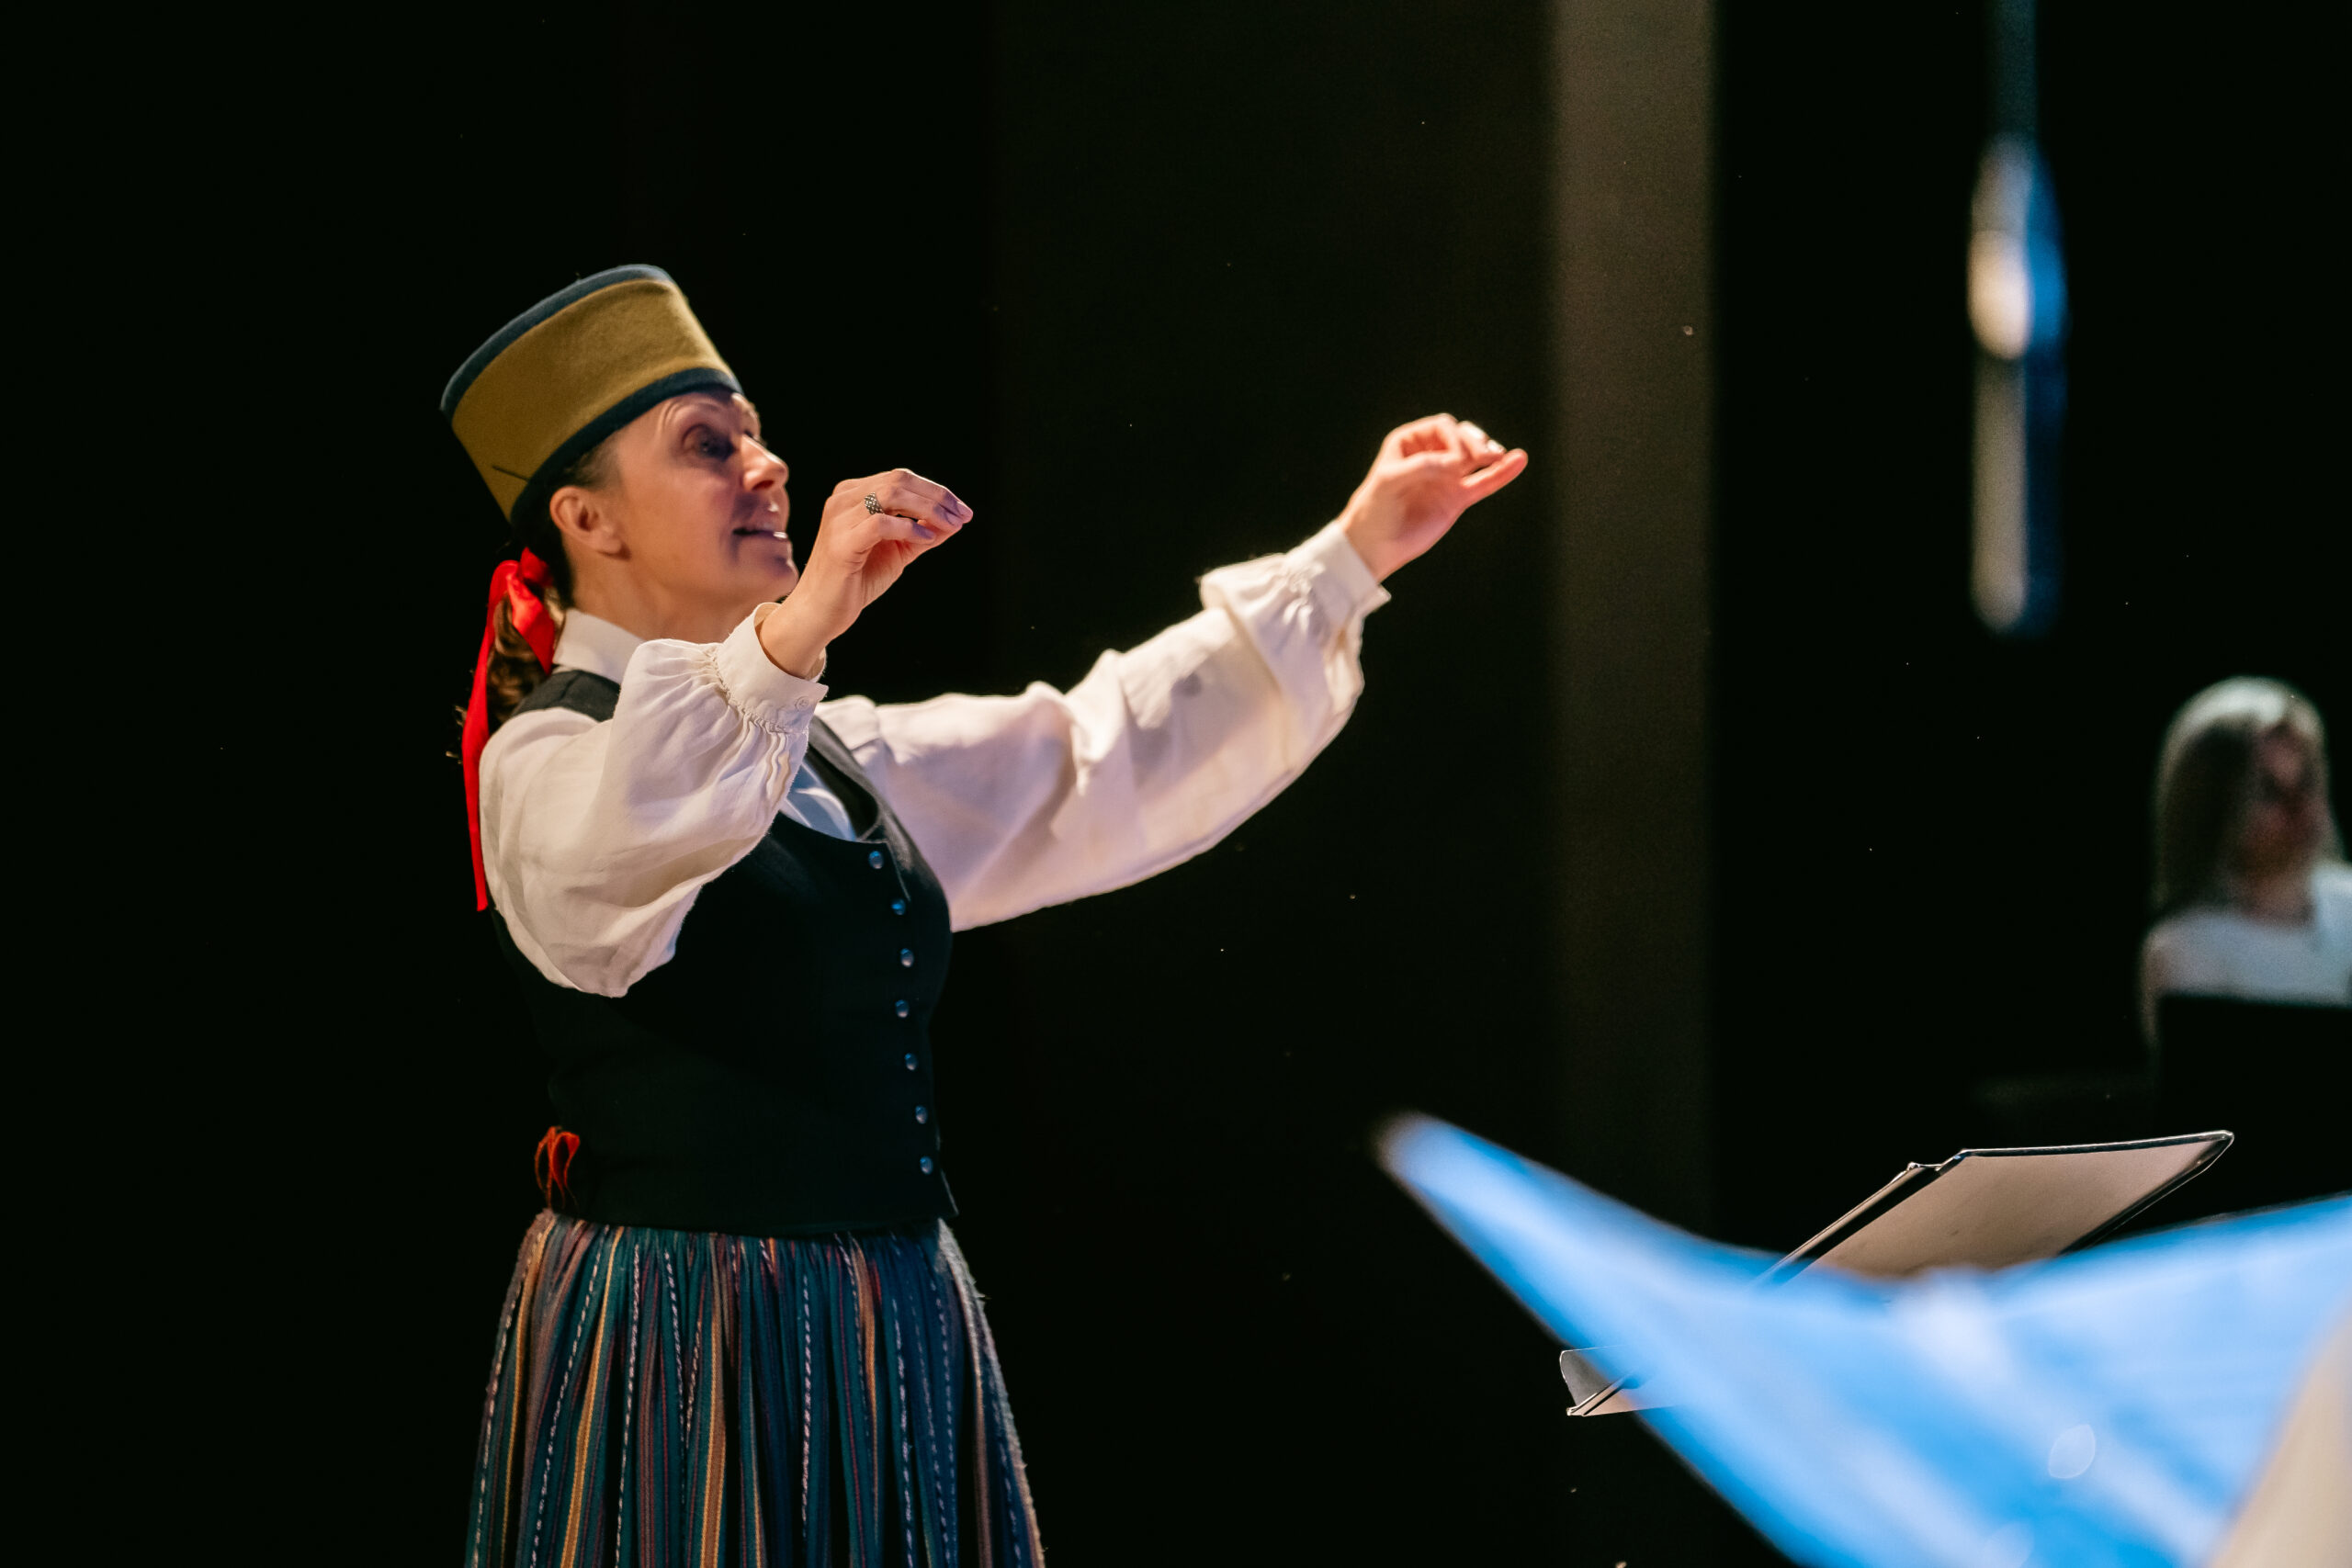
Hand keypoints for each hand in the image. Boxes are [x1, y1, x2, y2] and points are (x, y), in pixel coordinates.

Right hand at [760, 469, 969, 676]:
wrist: (822, 611)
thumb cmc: (858, 580)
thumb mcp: (898, 551)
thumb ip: (923, 533)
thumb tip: (956, 521)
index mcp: (854, 494)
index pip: (901, 478)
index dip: (936, 491)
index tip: (963, 511)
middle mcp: (844, 498)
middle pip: (898, 480)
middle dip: (937, 497)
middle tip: (962, 516)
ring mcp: (839, 517)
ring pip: (890, 494)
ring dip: (927, 509)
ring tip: (949, 526)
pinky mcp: (840, 542)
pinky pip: (879, 523)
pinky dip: (908, 528)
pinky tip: (926, 540)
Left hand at [1335, 414, 1527, 581]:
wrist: (1376, 545)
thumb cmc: (1375, 510)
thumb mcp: (1389, 482)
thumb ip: (1421, 467)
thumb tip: (1457, 462)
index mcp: (1409, 443)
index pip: (1442, 427)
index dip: (1453, 439)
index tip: (1454, 463)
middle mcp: (1431, 455)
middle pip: (1462, 437)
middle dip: (1475, 443)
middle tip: (1483, 456)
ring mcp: (1446, 477)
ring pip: (1475, 457)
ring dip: (1490, 453)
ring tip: (1501, 456)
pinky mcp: (1457, 498)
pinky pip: (1483, 482)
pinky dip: (1501, 473)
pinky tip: (1519, 461)